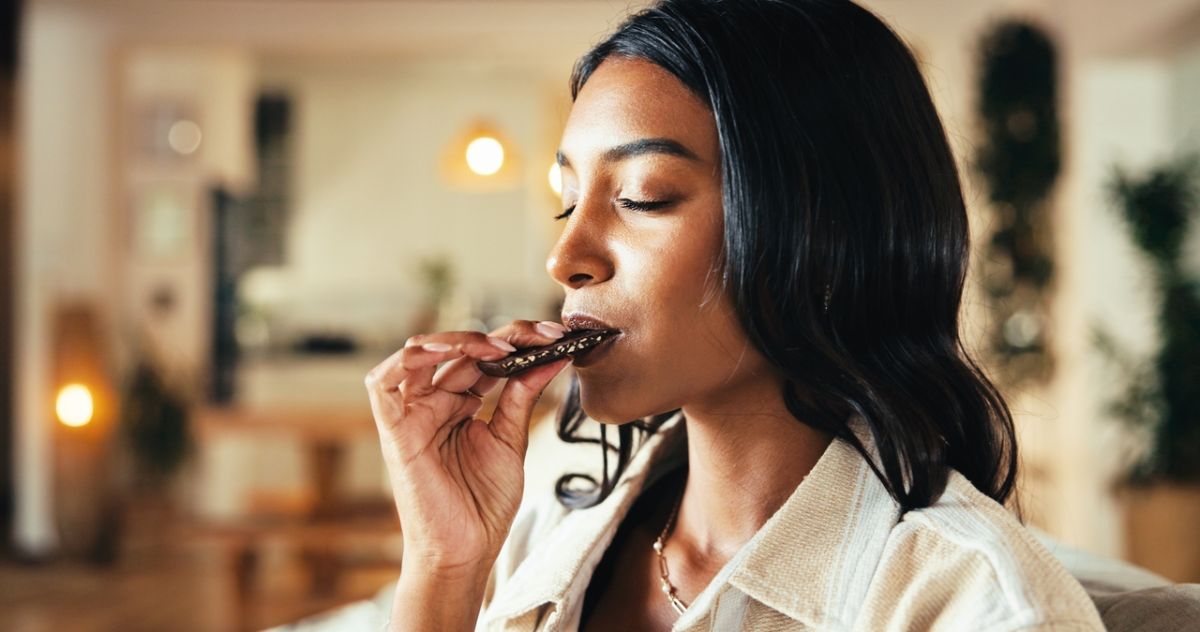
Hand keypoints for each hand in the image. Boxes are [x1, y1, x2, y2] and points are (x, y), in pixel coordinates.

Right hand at [365, 319, 569, 576]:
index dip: (518, 340)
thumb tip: (551, 356)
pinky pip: (382, 384)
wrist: (467, 551)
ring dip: (458, 339)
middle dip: (503, 335)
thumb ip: (522, 395)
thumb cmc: (484, 504)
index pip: (484, 356)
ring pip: (419, 353)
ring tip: (499, 346)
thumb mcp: (511, 439)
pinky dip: (407, 358)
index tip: (557, 336)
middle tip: (542, 335)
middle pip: (460, 349)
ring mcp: (412, 414)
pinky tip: (443, 350)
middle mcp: (433, 402)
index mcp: (460, 403)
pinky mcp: (394, 432)